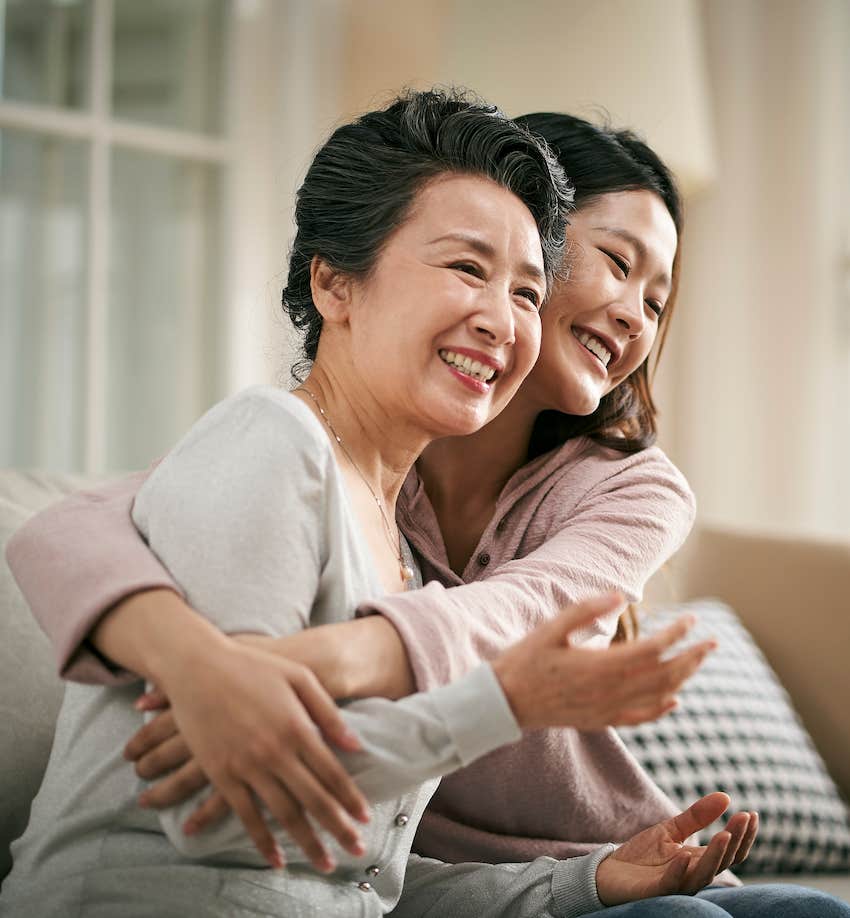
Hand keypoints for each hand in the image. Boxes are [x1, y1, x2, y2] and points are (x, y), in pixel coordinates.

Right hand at [141, 635, 370, 871]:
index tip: (364, 819)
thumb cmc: (253, 666)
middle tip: (356, 851)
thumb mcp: (298, 677)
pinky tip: (278, 859)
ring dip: (307, 841)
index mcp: (297, 726)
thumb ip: (327, 713)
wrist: (198, 667)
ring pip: (283, 814)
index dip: (350, 798)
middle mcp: (275, 751)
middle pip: (313, 799)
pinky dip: (262, 841)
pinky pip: (245, 815)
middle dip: (337, 828)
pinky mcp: (221, 773)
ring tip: (325, 862)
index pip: (331, 772)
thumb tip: (355, 745)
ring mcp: (246, 765)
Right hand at [492, 592, 715, 730]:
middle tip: (711, 642)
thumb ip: (586, 610)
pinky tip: (675, 700)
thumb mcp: (551, 628)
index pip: (654, 649)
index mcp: (601, 666)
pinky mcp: (601, 720)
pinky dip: (662, 710)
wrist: (504, 701)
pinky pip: (640, 718)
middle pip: (664, 675)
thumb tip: (621, 597)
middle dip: (692, 657)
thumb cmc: (525, 659)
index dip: (676, 634)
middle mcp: (610, 692)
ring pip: (658, 696)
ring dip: (683, 678)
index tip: (691, 618)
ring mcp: (607, 709)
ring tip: (698, 661)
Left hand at [595, 792, 758, 904]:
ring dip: (715, 856)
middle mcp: (693, 875)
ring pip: (702, 875)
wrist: (609, 872)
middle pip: (722, 862)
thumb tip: (726, 797)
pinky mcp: (654, 891)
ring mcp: (675, 885)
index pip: (730, 852)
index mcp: (699, 862)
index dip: (742, 835)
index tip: (752, 813)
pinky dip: (680, 872)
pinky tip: (685, 856)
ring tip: (724, 835)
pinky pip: (671, 884)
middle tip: (744, 818)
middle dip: (735, 841)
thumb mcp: (671, 830)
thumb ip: (696, 817)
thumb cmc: (642, 855)